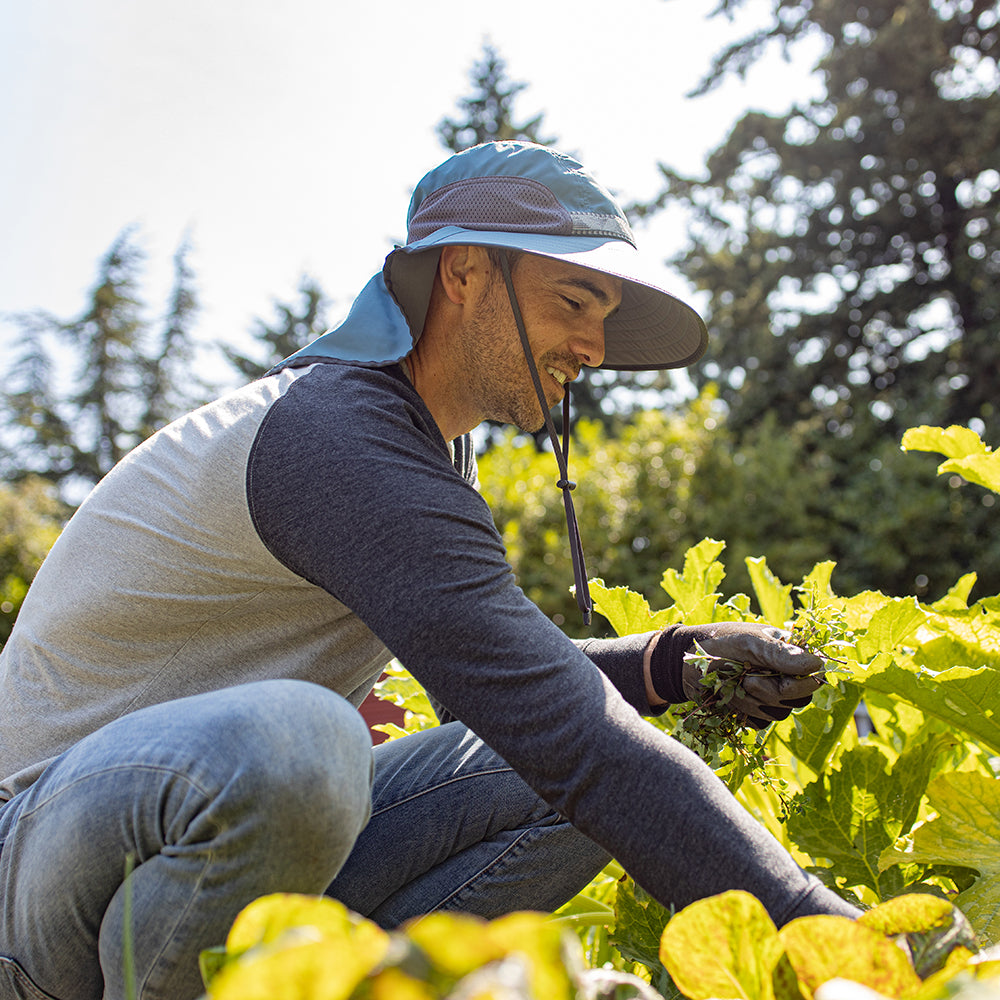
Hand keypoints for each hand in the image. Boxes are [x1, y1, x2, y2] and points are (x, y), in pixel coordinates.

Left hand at [647, 622, 824, 728]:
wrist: (682, 663)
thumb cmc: (716, 643)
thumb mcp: (747, 643)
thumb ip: (779, 654)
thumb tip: (818, 665)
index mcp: (786, 651)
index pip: (813, 675)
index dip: (802, 684)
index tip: (783, 684)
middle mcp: (782, 673)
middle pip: (799, 698)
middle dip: (772, 694)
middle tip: (748, 681)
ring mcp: (768, 692)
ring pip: (779, 713)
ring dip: (754, 703)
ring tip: (732, 685)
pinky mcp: (753, 709)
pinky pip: (760, 723)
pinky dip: (744, 713)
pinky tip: (728, 699)